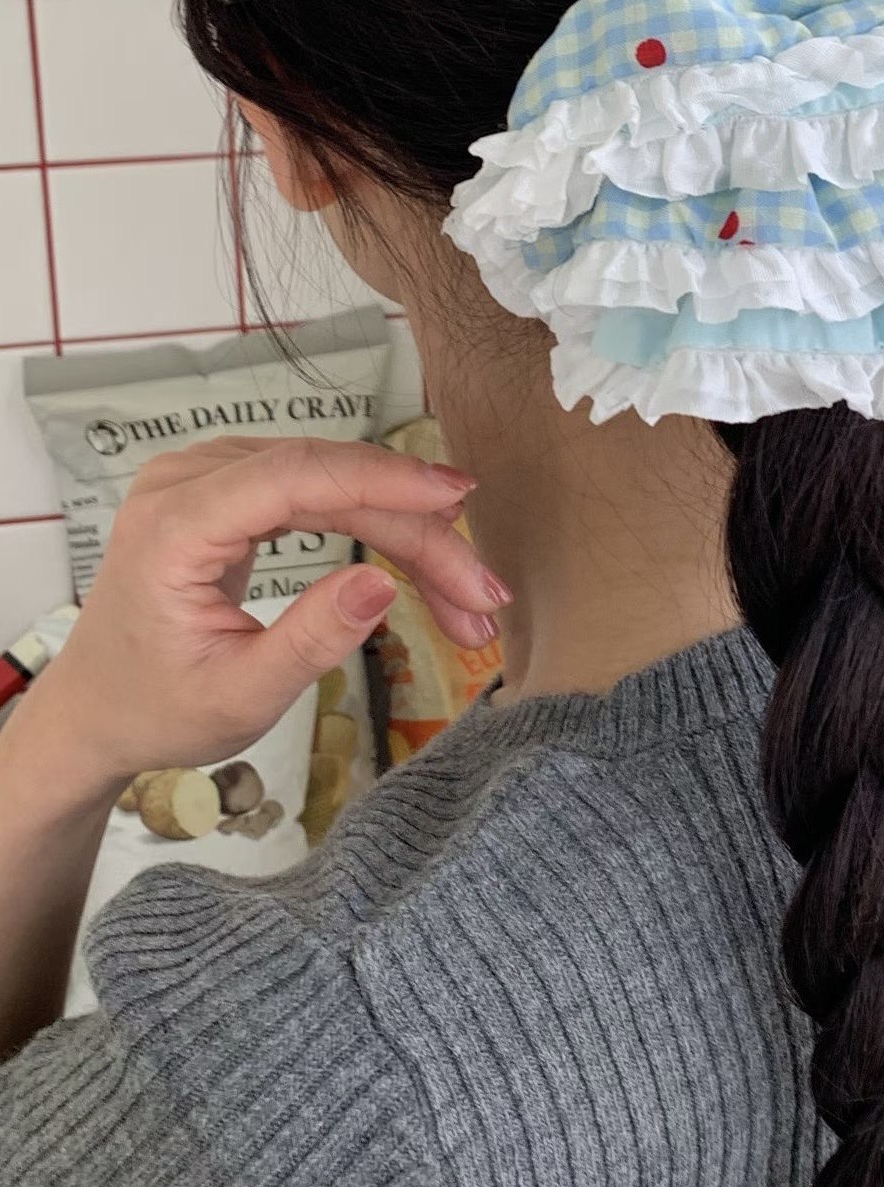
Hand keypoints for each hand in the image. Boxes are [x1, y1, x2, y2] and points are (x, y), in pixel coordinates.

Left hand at [23, 436, 507, 795]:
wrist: (97, 710)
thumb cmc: (156, 708)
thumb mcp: (239, 697)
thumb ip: (311, 640)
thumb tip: (383, 586)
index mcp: (174, 525)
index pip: (294, 476)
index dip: (383, 480)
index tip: (457, 497)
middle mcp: (187, 481)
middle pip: (328, 482)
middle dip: (417, 531)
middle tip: (483, 593)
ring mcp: (208, 478)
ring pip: (335, 485)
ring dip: (408, 532)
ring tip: (467, 593)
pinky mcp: (230, 490)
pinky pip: (318, 492)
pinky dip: (376, 525)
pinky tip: (425, 555)